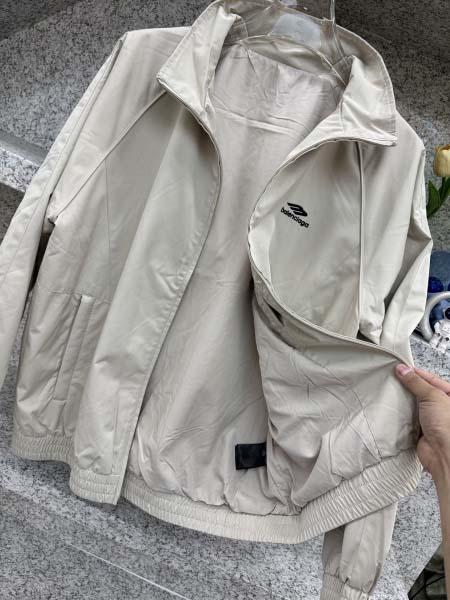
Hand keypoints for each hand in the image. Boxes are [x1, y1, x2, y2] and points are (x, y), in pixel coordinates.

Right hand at [395, 364, 449, 488]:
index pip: (431, 379)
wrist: (442, 454)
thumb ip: (416, 382)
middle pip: (421, 392)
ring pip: (413, 405)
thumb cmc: (447, 427)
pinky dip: (400, 415)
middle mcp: (441, 407)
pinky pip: (407, 418)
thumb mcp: (432, 396)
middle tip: (393, 380)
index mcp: (449, 396)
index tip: (401, 369)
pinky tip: (393, 410)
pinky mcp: (419, 429)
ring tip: (391, 394)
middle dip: (407, 387)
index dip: (416, 373)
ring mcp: (430, 418)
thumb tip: (404, 370)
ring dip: (403, 402)